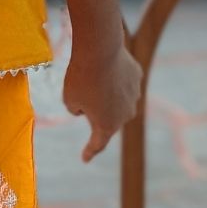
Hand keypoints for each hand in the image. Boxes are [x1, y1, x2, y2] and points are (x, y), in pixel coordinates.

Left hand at [62, 41, 143, 162]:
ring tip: (93, 76)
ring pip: (117, 98)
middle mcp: (125, 114)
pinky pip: (123, 81)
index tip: (84, 158)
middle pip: (108, 118)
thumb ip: (78, 108)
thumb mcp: (69, 99)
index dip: (90, 151)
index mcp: (107, 126)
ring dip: (106, 92)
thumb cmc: (80, 78)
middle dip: (96, 110)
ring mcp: (134, 95)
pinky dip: (114, 77)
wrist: (100, 49)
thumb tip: (88, 105)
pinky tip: (106, 65)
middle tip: (82, 93)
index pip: (98, 144)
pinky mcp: (137, 77)